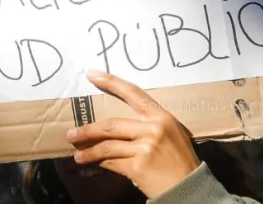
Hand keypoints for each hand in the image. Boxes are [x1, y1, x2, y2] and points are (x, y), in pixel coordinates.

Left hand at [67, 70, 200, 199]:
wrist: (191, 188)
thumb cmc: (180, 161)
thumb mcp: (170, 135)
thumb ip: (146, 126)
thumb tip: (115, 127)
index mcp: (161, 117)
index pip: (132, 93)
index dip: (111, 82)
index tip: (91, 74)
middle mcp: (153, 129)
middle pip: (110, 125)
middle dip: (87, 130)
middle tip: (71, 133)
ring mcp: (145, 148)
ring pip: (106, 146)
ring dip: (89, 151)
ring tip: (78, 155)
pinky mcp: (138, 167)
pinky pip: (112, 163)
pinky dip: (101, 164)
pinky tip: (94, 165)